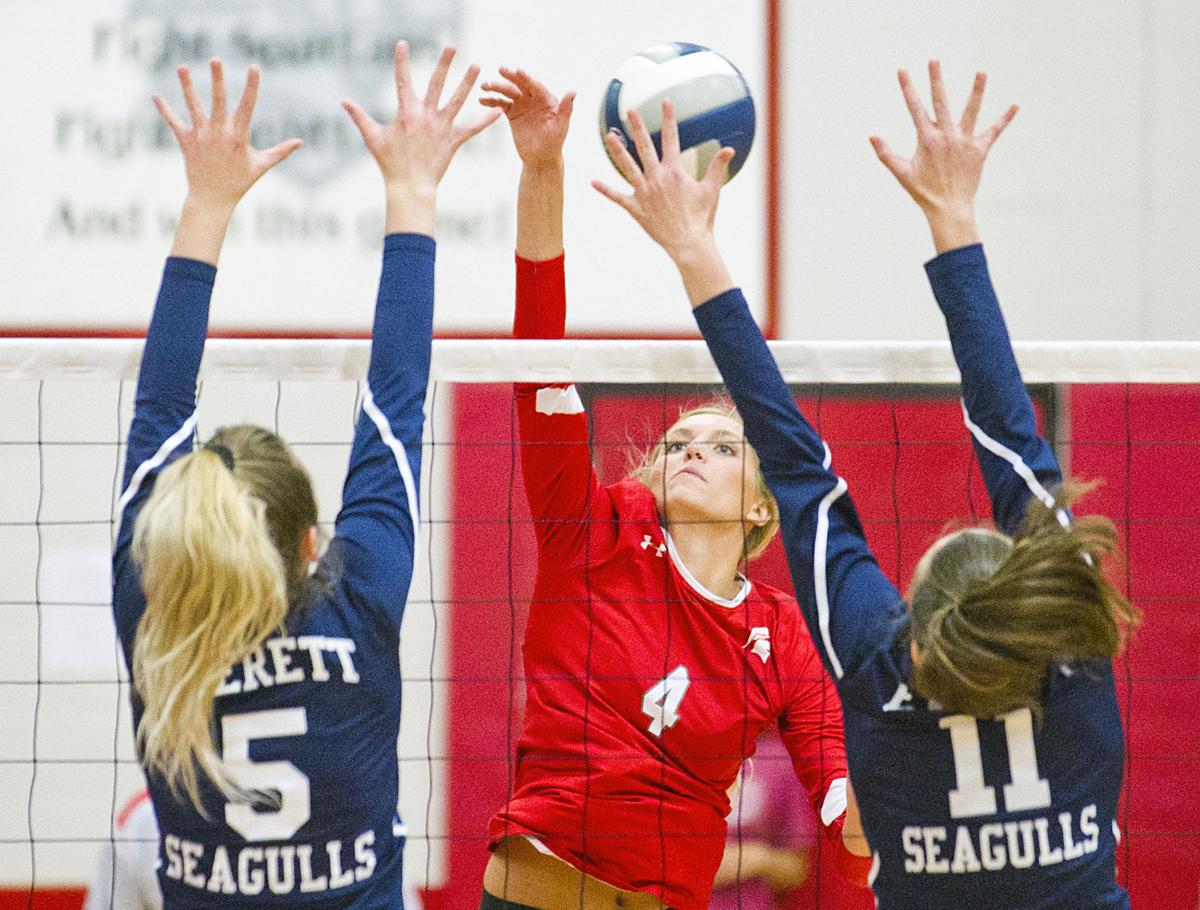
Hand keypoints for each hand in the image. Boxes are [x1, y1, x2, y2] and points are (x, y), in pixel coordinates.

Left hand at [153, 59, 301, 211]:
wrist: (212, 199)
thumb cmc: (239, 182)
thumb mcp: (262, 166)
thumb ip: (280, 152)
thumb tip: (300, 142)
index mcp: (238, 137)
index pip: (247, 106)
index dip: (251, 86)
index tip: (254, 67)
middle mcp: (218, 133)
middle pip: (218, 101)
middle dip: (217, 79)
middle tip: (215, 59)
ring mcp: (200, 136)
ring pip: (193, 106)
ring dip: (187, 86)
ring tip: (182, 66)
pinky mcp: (185, 141)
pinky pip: (173, 122)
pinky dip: (164, 109)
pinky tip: (156, 94)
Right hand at [343, 43, 498, 198]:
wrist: (410, 187)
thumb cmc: (389, 163)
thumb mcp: (372, 138)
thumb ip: (359, 117)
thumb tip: (343, 101)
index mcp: (406, 112)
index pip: (402, 80)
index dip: (402, 61)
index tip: (403, 43)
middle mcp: (426, 116)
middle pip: (436, 84)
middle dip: (443, 63)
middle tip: (451, 46)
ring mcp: (441, 128)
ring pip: (457, 100)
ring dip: (467, 82)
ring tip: (477, 65)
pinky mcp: (453, 141)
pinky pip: (473, 129)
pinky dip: (486, 120)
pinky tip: (500, 110)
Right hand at [480, 68, 574, 169]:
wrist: (540, 158)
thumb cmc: (554, 143)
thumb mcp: (560, 127)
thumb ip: (566, 109)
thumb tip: (573, 91)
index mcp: (547, 99)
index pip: (536, 86)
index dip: (527, 78)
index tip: (518, 70)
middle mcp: (534, 98)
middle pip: (520, 84)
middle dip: (510, 77)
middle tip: (500, 69)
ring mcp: (522, 104)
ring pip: (508, 92)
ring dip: (496, 88)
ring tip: (484, 86)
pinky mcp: (512, 112)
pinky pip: (501, 104)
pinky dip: (492, 101)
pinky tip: (482, 100)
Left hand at [592, 100, 733, 263]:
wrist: (689, 243)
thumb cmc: (702, 218)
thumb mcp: (712, 190)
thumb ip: (717, 166)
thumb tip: (729, 149)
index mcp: (675, 172)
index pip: (671, 138)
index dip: (669, 118)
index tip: (665, 102)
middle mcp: (657, 179)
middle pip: (645, 147)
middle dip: (637, 127)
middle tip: (630, 111)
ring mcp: (645, 193)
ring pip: (628, 168)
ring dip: (618, 151)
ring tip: (609, 136)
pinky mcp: (637, 209)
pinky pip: (618, 198)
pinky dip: (606, 190)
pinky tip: (593, 182)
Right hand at [870, 61, 1016, 251]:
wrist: (949, 209)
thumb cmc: (923, 193)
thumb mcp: (901, 173)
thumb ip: (886, 154)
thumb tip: (872, 137)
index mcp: (927, 139)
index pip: (915, 108)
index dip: (908, 88)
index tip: (903, 70)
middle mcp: (946, 136)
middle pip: (941, 101)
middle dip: (936, 79)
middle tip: (934, 60)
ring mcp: (964, 141)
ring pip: (971, 111)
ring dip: (977, 90)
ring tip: (981, 72)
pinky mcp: (980, 150)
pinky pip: (993, 132)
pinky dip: (1004, 119)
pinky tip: (1015, 106)